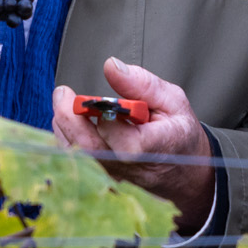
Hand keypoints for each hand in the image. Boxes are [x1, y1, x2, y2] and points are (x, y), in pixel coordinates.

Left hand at [52, 58, 215, 234]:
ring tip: (64, 103)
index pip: (128, 145)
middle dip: (70, 119)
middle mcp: (134, 169)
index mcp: (158, 148)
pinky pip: (77, 164)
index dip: (109, 124)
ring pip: (79, 159)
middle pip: (93, 151)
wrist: (184, 173)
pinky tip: (69, 122)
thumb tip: (111, 66)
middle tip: (63, 93)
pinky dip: (67, 140)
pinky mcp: (102, 181)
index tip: (98, 102)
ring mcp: (116, 179)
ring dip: (64, 129)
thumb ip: (143, 84)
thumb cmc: (178, 133)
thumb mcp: (173, 101)